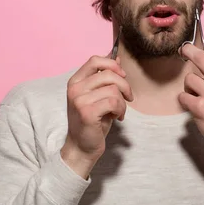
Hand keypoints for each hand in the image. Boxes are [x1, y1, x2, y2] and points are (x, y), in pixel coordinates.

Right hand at [61, 56, 133, 178]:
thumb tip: (117, 58)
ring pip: (114, 89)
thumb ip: (105, 77)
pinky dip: (121, 109)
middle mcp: (75, 88)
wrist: (82, 147)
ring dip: (122, 102)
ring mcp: (79, 100)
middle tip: (128, 98)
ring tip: (118, 111)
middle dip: (125, 86)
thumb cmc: (92, 121)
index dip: (112, 65)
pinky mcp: (87, 112)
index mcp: (76, 81)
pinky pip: (114, 102)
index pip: (95, 60)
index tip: (122, 76)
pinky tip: (117, 117)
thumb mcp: (99, 96)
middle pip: (108, 74)